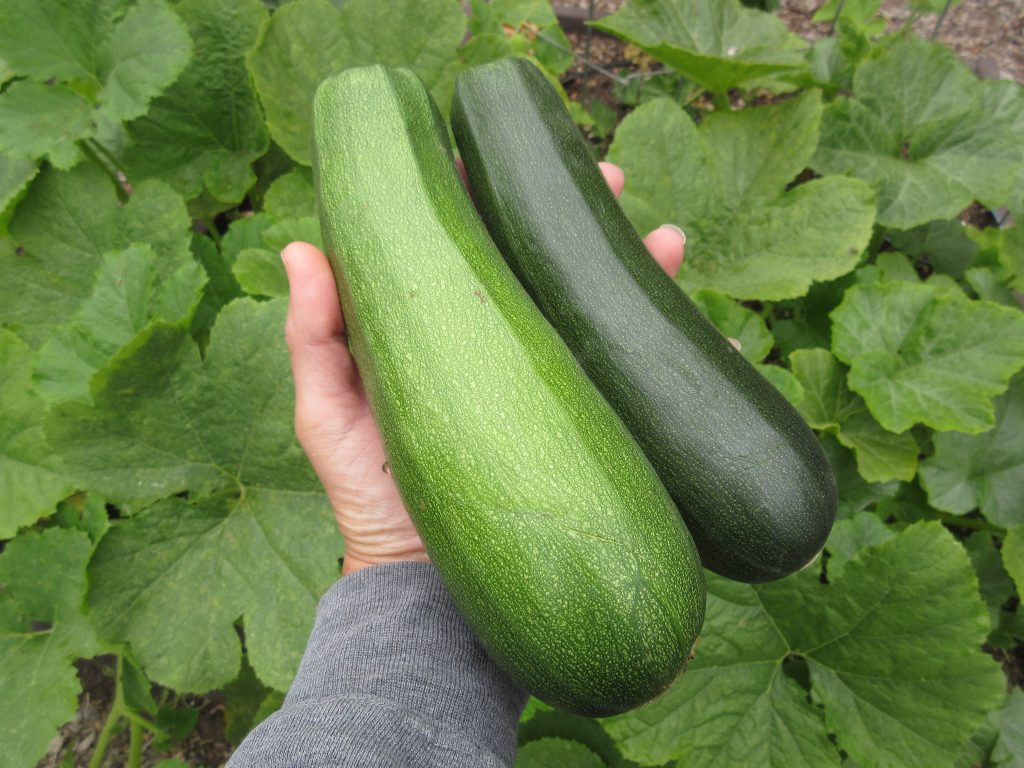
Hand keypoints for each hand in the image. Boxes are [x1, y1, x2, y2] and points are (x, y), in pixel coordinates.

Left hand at [282, 161, 685, 575]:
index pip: (469, 244)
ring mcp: (549, 386)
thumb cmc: (368, 498)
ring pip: (599, 311)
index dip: (483, 194)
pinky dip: (673, 354)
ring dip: (638, 269)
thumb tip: (300, 248)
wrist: (426, 589)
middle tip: (608, 177)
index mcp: (442, 329)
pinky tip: (707, 334)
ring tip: (668, 240)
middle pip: (544, 265)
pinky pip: (637, 384)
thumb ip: (314, 338)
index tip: (490, 154)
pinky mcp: (583, 428)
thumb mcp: (328, 416)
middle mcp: (502, 346)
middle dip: (577, 215)